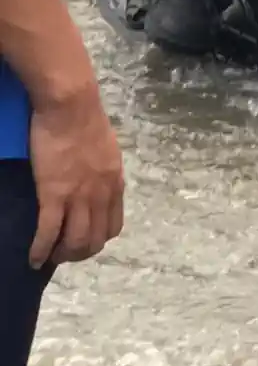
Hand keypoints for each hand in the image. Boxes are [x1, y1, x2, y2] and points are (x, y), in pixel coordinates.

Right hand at [27, 86, 122, 267]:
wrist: (71, 106)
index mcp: (115, 184)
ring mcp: (79, 196)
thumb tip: (96, 178)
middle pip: (96, 238)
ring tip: (49, 258)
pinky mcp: (54, 193)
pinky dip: (41, 249)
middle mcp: (102, 194)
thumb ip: (103, 170)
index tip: (84, 243)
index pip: (113, 225)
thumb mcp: (106, 150)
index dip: (98, 239)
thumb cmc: (84, 120)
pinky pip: (49, 231)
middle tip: (63, 255)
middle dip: (80, 253)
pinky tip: (33, 259)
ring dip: (61, 255)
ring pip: (75, 240)